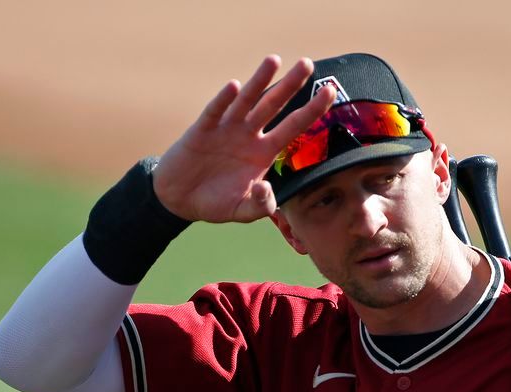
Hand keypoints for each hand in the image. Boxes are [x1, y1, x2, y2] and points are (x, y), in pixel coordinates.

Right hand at [152, 55, 336, 222]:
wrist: (180, 199)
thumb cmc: (215, 202)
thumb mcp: (241, 210)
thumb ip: (259, 205)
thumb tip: (267, 190)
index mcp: (264, 153)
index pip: (293, 127)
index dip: (311, 110)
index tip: (330, 92)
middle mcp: (249, 135)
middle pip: (274, 105)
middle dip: (291, 85)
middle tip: (307, 63)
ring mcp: (226, 129)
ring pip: (247, 101)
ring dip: (259, 81)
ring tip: (273, 60)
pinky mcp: (203, 131)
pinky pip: (216, 113)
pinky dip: (224, 100)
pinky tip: (235, 87)